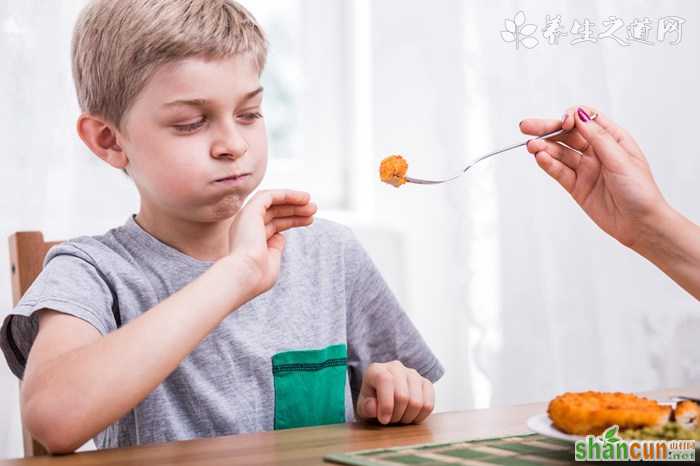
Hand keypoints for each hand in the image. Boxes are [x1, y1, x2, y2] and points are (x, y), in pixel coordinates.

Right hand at [227, 189, 315, 297]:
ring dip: (292, 201)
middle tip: (314, 209)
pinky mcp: (249, 211)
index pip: (273, 224)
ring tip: (312, 204)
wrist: (246, 275)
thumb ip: (275, 248)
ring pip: (271, 202)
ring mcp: (246, 219)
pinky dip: (286, 194)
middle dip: (295, 210)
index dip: (292, 220)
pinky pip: (268, 196)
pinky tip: (303, 198)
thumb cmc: (259, 276)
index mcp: (250, 241)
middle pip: (274, 213)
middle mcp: (245, 228)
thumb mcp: (272, 261)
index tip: (310, 220)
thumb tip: (281, 236)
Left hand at [356, 360, 434, 424]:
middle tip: (390, 420)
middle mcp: (396, 367)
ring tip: (399, 418)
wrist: (384, 398)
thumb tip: (373, 408)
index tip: (384, 420)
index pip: (385, 380)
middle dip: (396, 415)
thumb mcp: (363, 407)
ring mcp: (413, 374)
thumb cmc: (372, 402)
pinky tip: (410, 416)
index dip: (386, 403)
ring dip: (407, 417)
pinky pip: (429, 405)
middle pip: (402, 396)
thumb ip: (366, 408)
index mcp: (377, 370)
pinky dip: (420, 416)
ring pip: (417, 402)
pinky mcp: (426, 383)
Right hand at [520, 106, 668, 250]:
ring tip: (531, 147)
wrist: (640, 224)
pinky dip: (548, 164)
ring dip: (544, 148)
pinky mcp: (576, 186)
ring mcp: (585, 169)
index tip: (563, 122)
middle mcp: (597, 152)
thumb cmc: (640, 191)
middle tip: (527, 126)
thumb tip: (581, 115)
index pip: (586, 120)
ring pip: (560, 153)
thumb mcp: (622, 159)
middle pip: (567, 135)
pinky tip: (540, 158)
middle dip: (547, 129)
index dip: (571, 117)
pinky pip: (559, 172)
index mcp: (613, 139)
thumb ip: (598, 138)